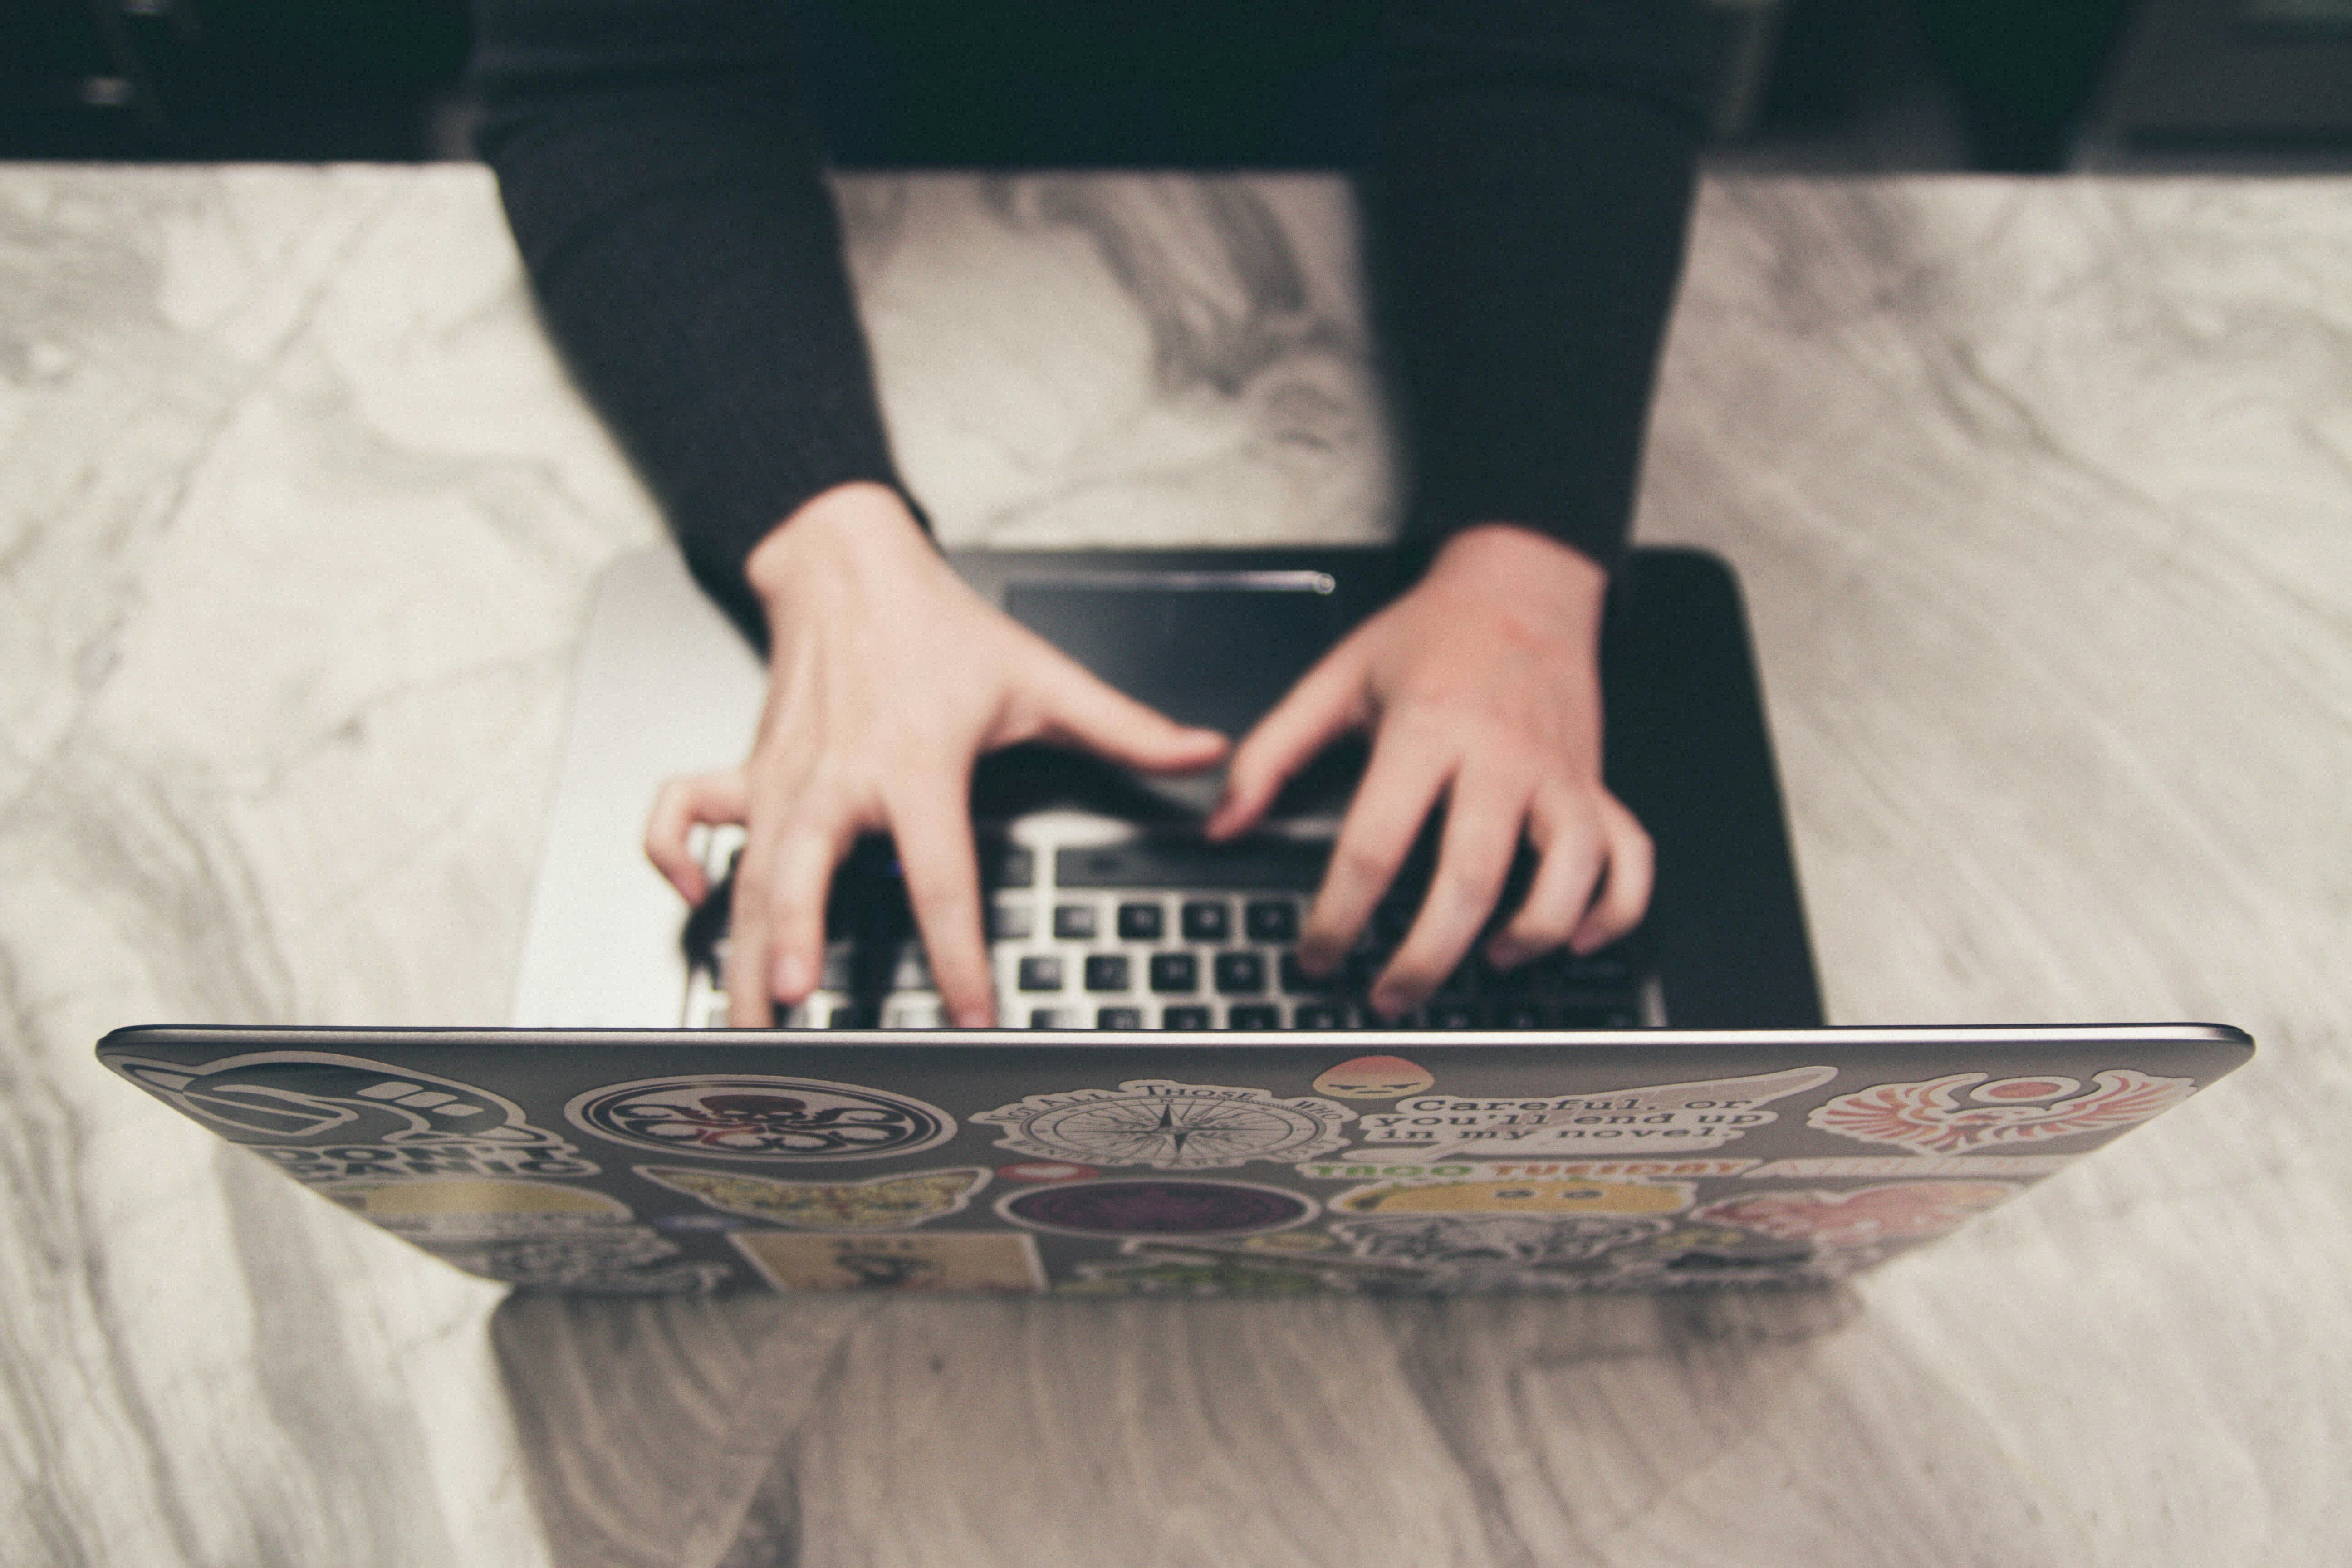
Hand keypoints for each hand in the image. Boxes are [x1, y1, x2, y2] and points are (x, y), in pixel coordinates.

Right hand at [645, 483, 1227, 1026]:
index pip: (941, 875)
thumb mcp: (1039, 673)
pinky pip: (684, 814)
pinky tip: (688, 900)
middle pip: (807, 871)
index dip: (957, 951)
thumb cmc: (936, 627)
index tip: (969, 1011)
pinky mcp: (747, 767)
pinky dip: (672, 854)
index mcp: (914, 763)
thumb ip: (1124, 726)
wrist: (845, 560)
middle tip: (790, 1003)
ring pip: (745, 868)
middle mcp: (838, 776)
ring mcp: (781, 776)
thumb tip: (1203, 754)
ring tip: (738, 1014)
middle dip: (791, 939)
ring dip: (735, 941)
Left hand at [1205, 524, 1651, 1016]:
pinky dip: (1614, 908)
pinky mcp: (1598, 783)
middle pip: (1471, 879)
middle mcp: (1501, 757)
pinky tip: (1576, 938)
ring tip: (1490, 963)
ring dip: (1531, 933)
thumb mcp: (1337, 678)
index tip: (1317, 956)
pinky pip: (1629, 857)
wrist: (1522, 581)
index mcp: (1428, 730)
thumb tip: (1223, 822)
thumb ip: (1273, 753)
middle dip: (1427, 956)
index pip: (1376, 845)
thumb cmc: (1431, 635)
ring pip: (1567, 873)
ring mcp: (1560, 773)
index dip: (1339, 917)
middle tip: (1391, 996)